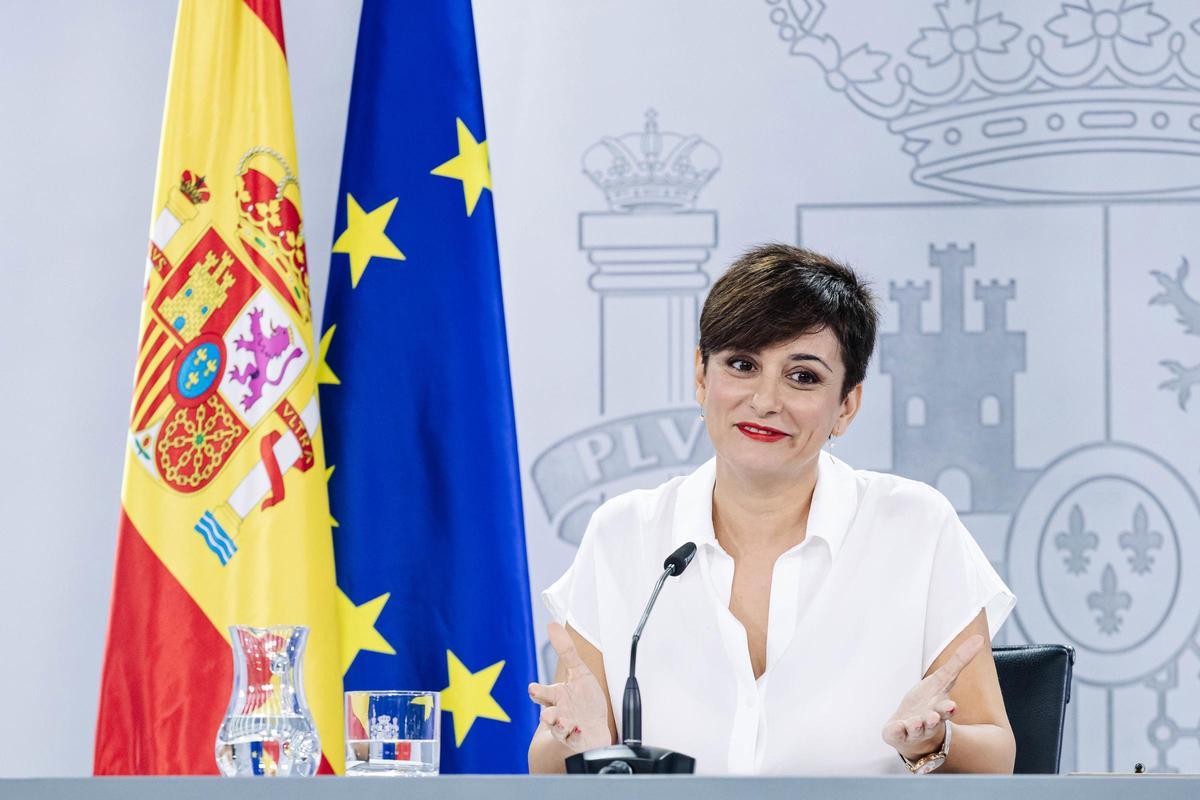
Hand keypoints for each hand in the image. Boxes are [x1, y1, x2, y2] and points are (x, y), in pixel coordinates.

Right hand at [527, 622, 612, 752]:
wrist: (594, 731)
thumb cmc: (585, 701)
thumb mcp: (579, 673)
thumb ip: (566, 651)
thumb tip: (552, 625)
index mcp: (556, 696)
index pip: (542, 693)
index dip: (537, 692)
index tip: (533, 689)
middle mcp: (558, 712)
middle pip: (547, 713)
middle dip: (547, 714)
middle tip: (547, 714)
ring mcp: (565, 728)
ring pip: (558, 727)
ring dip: (560, 725)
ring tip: (565, 722)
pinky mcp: (575, 740)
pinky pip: (572, 739)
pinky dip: (574, 735)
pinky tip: (578, 729)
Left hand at [882, 634, 982, 760]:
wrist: (913, 732)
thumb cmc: (929, 703)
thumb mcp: (942, 681)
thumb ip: (959, 662)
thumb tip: (980, 638)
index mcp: (940, 710)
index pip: (945, 710)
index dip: (947, 708)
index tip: (951, 706)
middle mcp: (928, 723)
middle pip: (932, 722)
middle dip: (932, 720)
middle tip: (932, 717)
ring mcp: (912, 730)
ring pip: (915, 730)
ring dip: (915, 726)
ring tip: (915, 722)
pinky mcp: (897, 734)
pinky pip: (896, 734)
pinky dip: (896, 731)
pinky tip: (896, 727)